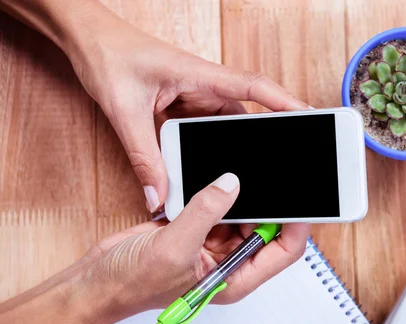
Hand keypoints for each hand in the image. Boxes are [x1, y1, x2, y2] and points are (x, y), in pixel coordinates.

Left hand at [63, 7, 308, 212]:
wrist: (89, 40)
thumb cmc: (109, 56)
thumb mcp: (125, 110)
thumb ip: (143, 156)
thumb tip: (157, 195)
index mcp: (201, 76)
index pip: (255, 88)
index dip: (286, 103)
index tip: (312, 118)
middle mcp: (206, 87)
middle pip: (248, 116)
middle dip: (265, 141)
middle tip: (280, 166)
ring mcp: (197, 98)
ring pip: (226, 129)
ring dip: (230, 151)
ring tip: (240, 177)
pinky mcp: (186, 108)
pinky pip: (207, 132)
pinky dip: (209, 151)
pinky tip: (205, 169)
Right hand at [81, 173, 309, 316]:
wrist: (99, 280)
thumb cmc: (133, 283)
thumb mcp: (175, 248)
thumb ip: (205, 212)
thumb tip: (232, 183)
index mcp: (235, 277)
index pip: (282, 251)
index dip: (296, 225)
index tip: (300, 199)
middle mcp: (229, 261)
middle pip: (266, 228)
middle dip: (271, 203)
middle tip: (277, 173)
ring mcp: (212, 242)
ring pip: (243, 212)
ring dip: (244, 194)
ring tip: (250, 169)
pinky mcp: (196, 227)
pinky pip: (217, 204)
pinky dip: (218, 191)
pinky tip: (218, 174)